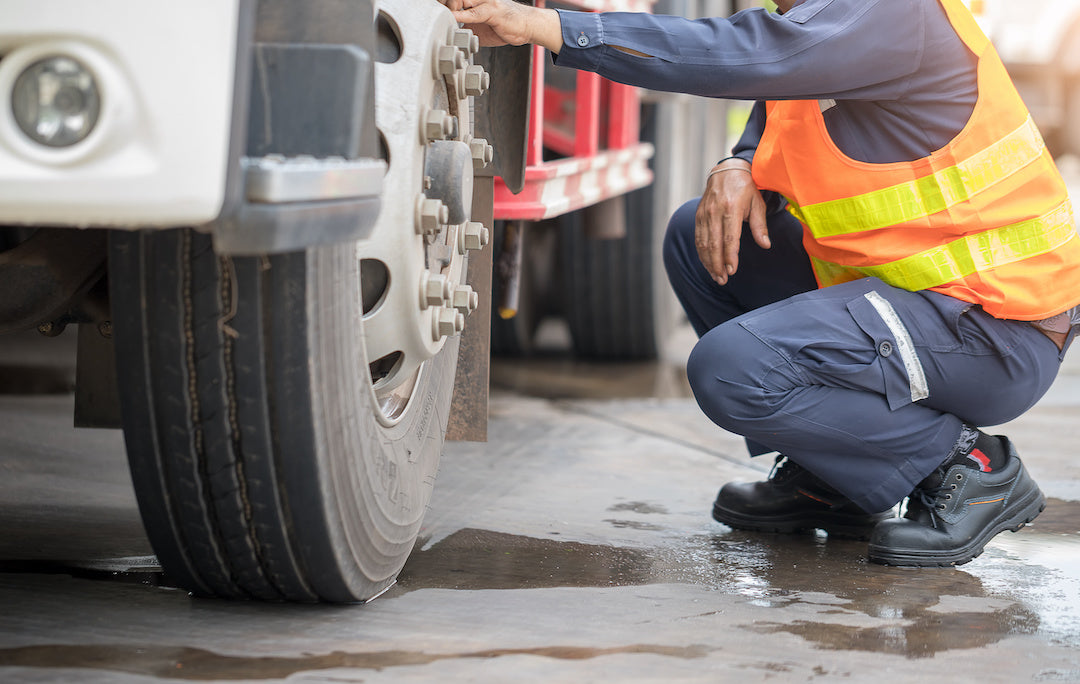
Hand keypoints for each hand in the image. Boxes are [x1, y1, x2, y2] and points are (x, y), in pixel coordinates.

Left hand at [437, 0, 562, 51]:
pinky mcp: (493, 12)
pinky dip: (461, 15)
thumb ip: (464, 27)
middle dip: (442, 4)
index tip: (433, 13)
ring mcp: (486, 2)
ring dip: (450, 7)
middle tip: (434, 15)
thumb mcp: (478, 28)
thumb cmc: (504, 26)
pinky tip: (453, 18)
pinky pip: (474, 12)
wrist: (527, 26)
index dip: (442, 4)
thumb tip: (449, 36)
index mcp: (474, 0)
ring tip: (442, 18)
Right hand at [694, 159, 769, 284]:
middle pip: (714, 244)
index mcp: (731, 208)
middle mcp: (714, 211)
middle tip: (723, 280)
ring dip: (708, 262)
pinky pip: (698, 238)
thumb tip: (765, 245)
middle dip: (717, 264)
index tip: (732, 271)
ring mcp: (704, 213)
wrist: (726, 170)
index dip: (730, 256)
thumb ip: (760, 225)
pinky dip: (702, 253)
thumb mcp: (757, 203)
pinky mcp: (698, 216)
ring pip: (703, 243)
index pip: (729, 238)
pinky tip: (707, 264)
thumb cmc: (746, 188)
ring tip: (716, 276)